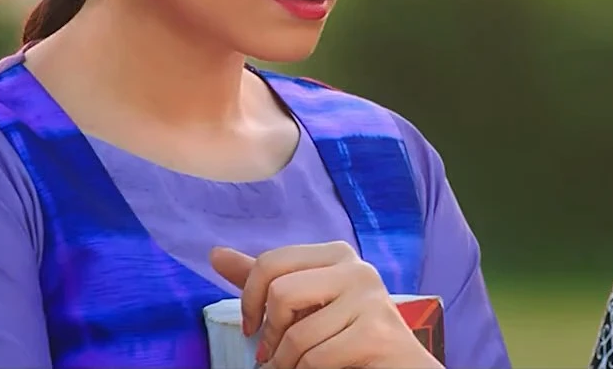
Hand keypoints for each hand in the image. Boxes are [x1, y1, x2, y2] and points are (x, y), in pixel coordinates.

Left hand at [211, 242, 443, 368]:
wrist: (397, 367)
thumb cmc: (345, 335)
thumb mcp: (302, 304)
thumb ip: (264, 280)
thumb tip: (216, 254)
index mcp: (337, 254)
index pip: (271, 262)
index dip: (250, 300)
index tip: (252, 328)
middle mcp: (358, 269)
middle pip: (280, 293)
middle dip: (271, 333)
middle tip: (273, 353)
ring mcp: (371, 299)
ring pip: (297, 334)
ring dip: (288, 362)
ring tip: (300, 365)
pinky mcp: (376, 332)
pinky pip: (315, 357)